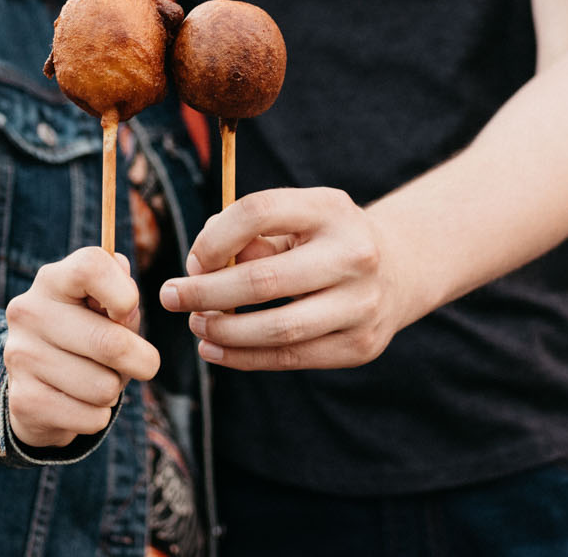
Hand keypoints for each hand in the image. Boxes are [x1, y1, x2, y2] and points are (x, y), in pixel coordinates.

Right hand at [4, 246, 158, 450]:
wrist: (35, 381)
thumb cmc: (84, 333)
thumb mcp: (102, 305)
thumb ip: (121, 290)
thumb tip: (126, 292)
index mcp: (52, 280)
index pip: (91, 268)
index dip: (124, 293)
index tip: (127, 312)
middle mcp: (28, 313)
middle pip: (111, 343)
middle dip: (141, 360)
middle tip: (141, 362)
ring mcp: (22, 357)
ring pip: (104, 387)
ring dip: (114, 389)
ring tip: (97, 379)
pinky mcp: (25, 401)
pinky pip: (92, 418)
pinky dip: (98, 415)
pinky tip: (80, 402)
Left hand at [159, 187, 410, 371]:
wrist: (397, 271)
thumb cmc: (323, 239)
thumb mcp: (295, 217)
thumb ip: (249, 234)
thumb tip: (202, 269)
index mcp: (331, 208)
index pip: (258, 212)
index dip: (214, 237)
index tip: (193, 258)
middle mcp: (354, 254)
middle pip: (262, 280)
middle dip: (204, 293)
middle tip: (170, 296)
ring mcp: (362, 305)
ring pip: (277, 330)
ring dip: (223, 332)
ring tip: (196, 325)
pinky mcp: (360, 346)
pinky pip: (291, 359)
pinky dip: (244, 358)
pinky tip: (215, 350)